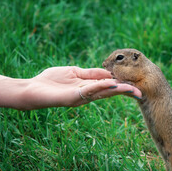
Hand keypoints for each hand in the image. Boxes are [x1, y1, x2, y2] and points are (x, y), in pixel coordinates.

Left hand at [23, 66, 141, 108]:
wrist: (32, 90)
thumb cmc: (50, 81)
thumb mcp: (73, 72)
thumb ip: (89, 73)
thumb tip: (107, 73)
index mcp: (88, 88)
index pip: (108, 85)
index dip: (120, 84)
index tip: (134, 84)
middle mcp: (87, 95)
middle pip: (109, 92)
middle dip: (124, 92)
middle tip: (139, 93)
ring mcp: (81, 97)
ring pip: (103, 93)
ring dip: (117, 91)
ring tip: (131, 90)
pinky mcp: (73, 98)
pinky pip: (89, 90)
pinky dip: (102, 87)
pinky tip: (112, 85)